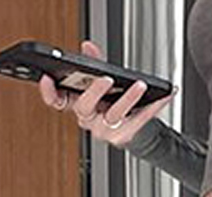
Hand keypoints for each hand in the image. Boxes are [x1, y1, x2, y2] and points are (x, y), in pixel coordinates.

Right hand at [37, 38, 174, 147]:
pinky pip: (138, 120)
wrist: (134, 130)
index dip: (50, 92)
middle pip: (85, 107)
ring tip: (140, 85)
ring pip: (114, 115)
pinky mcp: (124, 135)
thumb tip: (88, 47)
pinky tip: (163, 94)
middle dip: (94, 91)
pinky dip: (153, 106)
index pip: (58, 101)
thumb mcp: (102, 81)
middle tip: (106, 78)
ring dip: (128, 98)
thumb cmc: (114, 102)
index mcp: (78, 105)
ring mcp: (105, 130)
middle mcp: (89, 120)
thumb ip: (94, 63)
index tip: (48, 79)